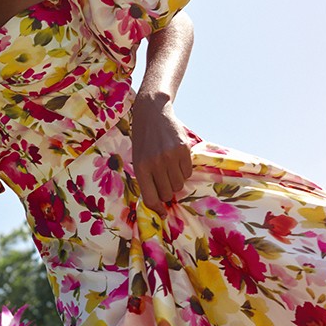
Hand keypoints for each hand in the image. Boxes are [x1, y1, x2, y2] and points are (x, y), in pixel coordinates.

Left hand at [131, 92, 192, 216]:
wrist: (153, 112)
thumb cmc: (143, 139)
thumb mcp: (138, 159)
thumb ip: (146, 179)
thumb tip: (160, 204)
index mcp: (141, 168)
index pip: (151, 198)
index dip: (157, 209)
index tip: (162, 212)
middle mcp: (155, 164)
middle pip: (167, 193)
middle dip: (166, 191)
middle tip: (163, 180)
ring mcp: (170, 157)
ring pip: (179, 184)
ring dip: (175, 180)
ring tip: (169, 167)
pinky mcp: (183, 150)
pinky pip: (188, 172)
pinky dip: (183, 170)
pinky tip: (176, 159)